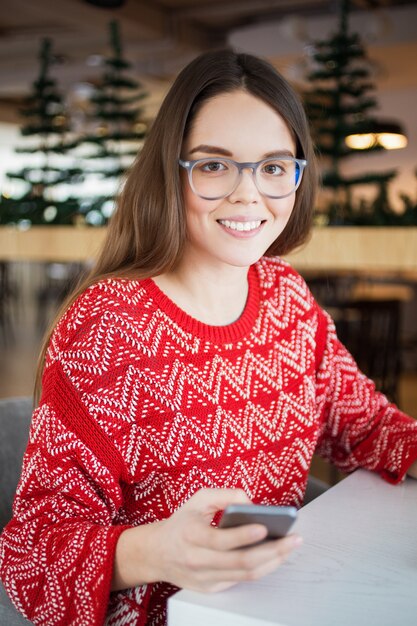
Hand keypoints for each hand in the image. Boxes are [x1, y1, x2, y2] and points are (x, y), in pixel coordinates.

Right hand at [151, 488, 302, 592]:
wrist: (158, 553)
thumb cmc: (182, 522)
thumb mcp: (198, 499)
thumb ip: (226, 495)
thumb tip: (252, 505)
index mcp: (191, 535)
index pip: (221, 540)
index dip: (245, 535)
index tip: (265, 527)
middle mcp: (197, 560)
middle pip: (241, 561)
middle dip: (272, 550)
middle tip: (293, 538)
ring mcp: (205, 578)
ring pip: (246, 574)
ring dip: (273, 561)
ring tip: (290, 547)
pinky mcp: (212, 588)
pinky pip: (242, 580)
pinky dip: (262, 568)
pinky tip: (275, 556)